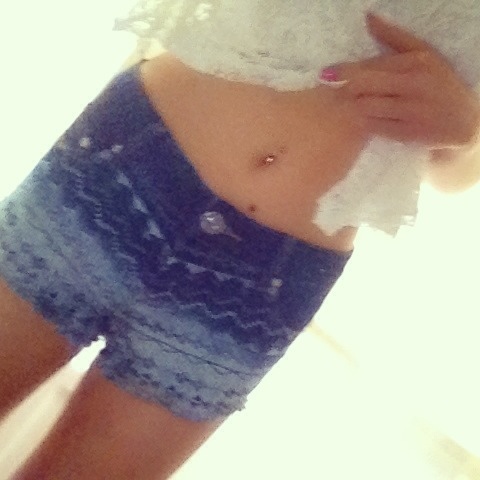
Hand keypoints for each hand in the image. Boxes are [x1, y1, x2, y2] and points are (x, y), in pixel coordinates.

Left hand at [331, 12, 479, 149]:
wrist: (463, 122)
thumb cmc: (438, 84)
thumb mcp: (423, 55)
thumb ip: (394, 37)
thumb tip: (368, 18)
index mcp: (416, 62)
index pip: (371, 65)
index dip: (344, 71)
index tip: (325, 74)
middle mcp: (414, 85)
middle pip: (365, 86)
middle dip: (345, 89)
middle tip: (331, 92)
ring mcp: (412, 111)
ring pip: (366, 107)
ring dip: (352, 106)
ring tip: (345, 105)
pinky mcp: (408, 134)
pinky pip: (374, 127)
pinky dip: (363, 122)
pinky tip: (360, 119)